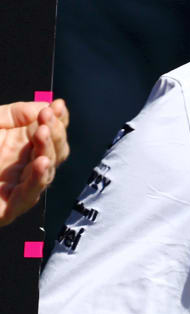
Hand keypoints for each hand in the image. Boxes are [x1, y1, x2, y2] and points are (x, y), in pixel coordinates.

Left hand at [0, 99, 69, 226]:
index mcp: (17, 146)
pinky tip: (41, 162)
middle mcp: (20, 167)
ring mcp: (15, 187)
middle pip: (55, 152)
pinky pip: (29, 195)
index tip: (57, 106)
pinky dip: (37, 178)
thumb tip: (48, 106)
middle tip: (47, 117)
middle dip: (55, 133)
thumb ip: (17, 113)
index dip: (59, 121)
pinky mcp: (6, 207)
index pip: (50, 134)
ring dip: (49, 151)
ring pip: (46, 172)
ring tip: (44, 132)